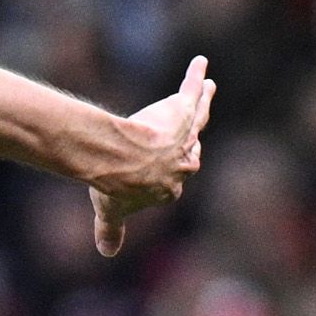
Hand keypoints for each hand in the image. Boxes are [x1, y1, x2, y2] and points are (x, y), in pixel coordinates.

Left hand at [89, 54, 211, 254]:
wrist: (118, 158)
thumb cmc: (115, 185)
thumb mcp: (111, 212)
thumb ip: (110, 231)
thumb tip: (106, 252)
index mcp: (172, 186)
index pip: (173, 177)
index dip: (165, 172)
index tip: (157, 168)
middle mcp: (185, 161)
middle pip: (191, 145)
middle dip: (191, 137)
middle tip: (195, 125)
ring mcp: (185, 135)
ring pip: (197, 118)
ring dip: (203, 102)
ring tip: (209, 88)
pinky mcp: (181, 112)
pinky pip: (192, 91)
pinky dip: (196, 77)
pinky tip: (199, 63)